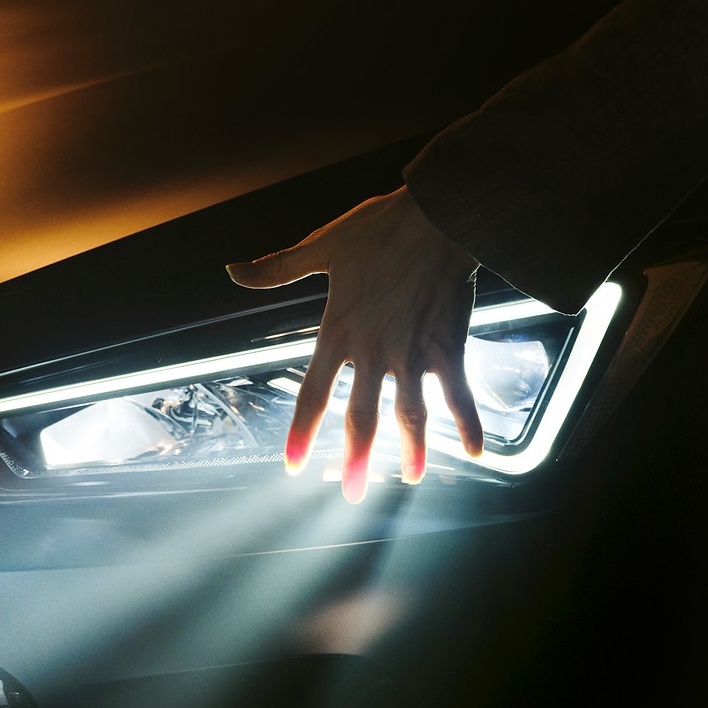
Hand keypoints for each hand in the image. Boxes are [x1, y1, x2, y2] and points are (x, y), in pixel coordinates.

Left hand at [226, 186, 482, 503]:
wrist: (436, 216)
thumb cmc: (378, 229)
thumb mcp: (320, 247)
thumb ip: (276, 269)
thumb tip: (233, 271)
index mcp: (339, 332)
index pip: (314, 393)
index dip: (301, 431)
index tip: (293, 464)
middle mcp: (373, 352)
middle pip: (361, 417)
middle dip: (355, 459)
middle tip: (352, 492)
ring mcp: (413, 354)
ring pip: (410, 415)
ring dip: (410, 450)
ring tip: (411, 479)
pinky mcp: (447, 347)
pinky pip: (458, 393)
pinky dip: (468, 421)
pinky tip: (475, 450)